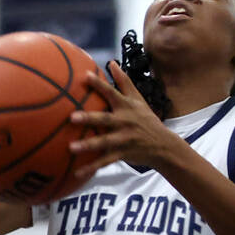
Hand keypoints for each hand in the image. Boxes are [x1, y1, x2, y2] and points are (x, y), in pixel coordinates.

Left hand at [68, 61, 189, 178]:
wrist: (163, 145)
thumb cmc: (146, 119)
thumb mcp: (138, 99)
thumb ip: (123, 81)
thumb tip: (111, 62)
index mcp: (126, 107)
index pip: (112, 93)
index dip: (99, 85)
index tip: (85, 76)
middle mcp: (125, 122)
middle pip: (105, 119)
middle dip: (89, 118)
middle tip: (72, 117)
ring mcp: (124, 139)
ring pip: (104, 142)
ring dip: (88, 145)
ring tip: (71, 148)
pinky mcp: (123, 154)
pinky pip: (105, 161)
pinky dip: (92, 167)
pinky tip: (77, 172)